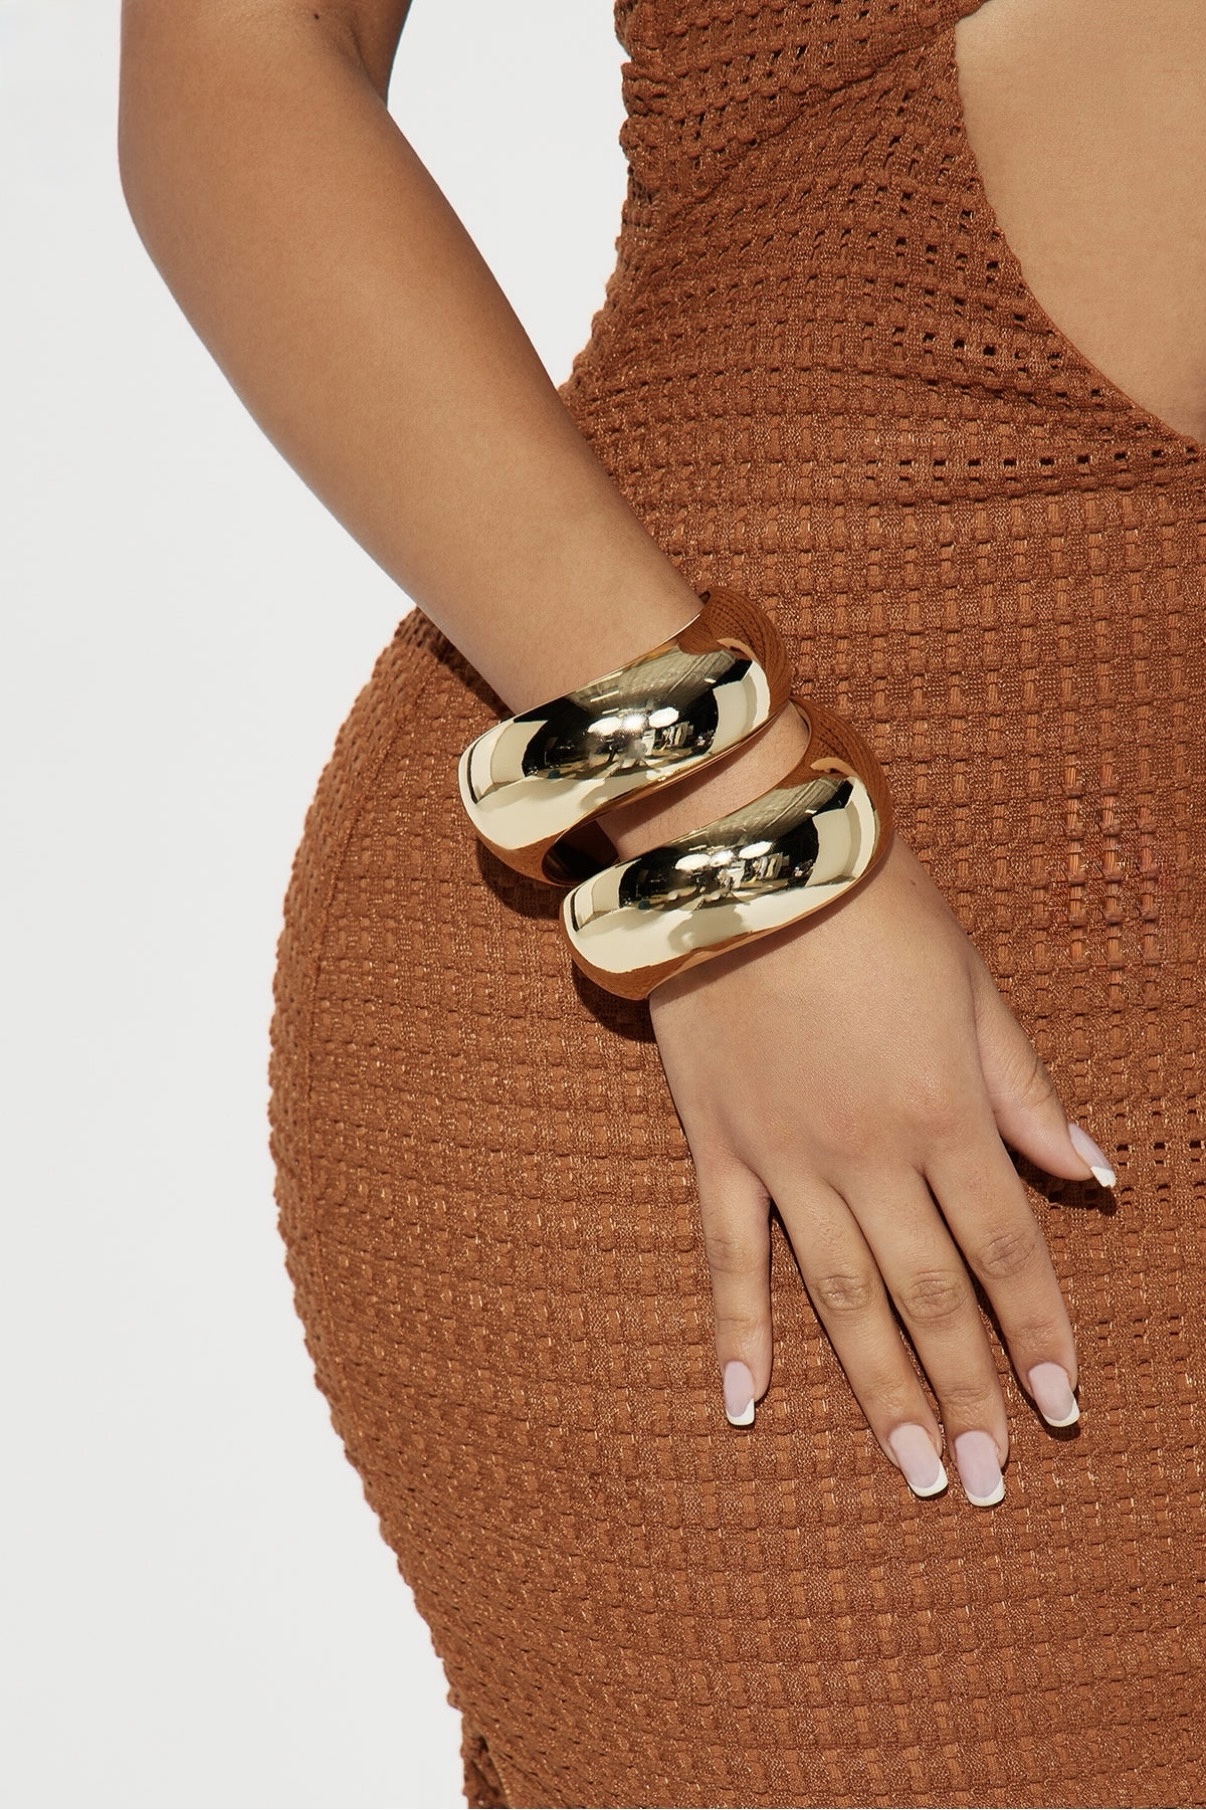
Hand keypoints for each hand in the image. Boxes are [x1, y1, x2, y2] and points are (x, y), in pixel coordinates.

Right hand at [645, 829, 1114, 1505]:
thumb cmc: (874, 906)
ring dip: (880, 1391)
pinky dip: (736, 1329)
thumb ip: (1025, 1089)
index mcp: (945, 1113)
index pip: (1007, 1250)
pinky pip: (726, 1254)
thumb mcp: (973, 985)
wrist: (750, 854)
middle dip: (969, 1393)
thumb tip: (1093, 1173)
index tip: (1065, 1404)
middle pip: (930, 1297)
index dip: (1040, 1332)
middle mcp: (869, 1155)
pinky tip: (747, 1403)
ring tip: (915, 1472)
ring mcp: (786, 1157)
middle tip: (989, 1478)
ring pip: (841, 1298)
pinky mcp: (718, 1144)